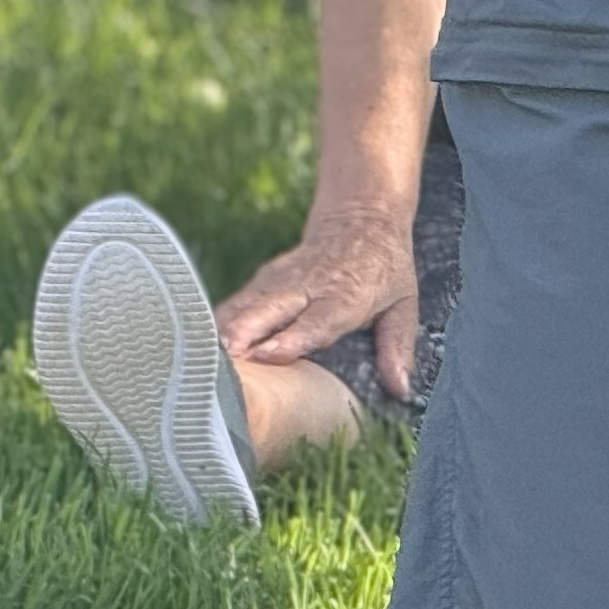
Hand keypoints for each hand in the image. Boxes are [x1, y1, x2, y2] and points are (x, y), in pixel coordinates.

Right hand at [217, 199, 421, 398]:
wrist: (360, 217)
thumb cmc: (385, 268)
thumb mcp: (404, 305)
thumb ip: (397, 347)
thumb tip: (400, 390)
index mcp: (346, 295)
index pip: (318, 320)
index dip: (293, 337)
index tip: (269, 353)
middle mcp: (309, 285)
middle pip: (271, 309)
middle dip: (245, 332)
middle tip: (224, 357)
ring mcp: (282, 279)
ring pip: (248, 304)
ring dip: (225, 328)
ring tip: (204, 355)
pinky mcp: (265, 278)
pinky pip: (239, 301)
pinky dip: (221, 320)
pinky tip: (203, 341)